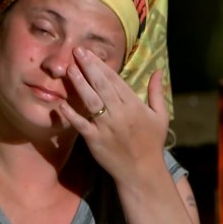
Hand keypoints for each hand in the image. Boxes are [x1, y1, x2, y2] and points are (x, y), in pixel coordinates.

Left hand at [59, 48, 169, 185]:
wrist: (142, 172)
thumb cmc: (152, 143)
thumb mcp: (160, 116)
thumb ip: (157, 92)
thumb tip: (158, 70)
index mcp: (134, 106)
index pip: (116, 80)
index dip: (102, 65)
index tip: (90, 52)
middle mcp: (120, 113)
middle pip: (101, 85)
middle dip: (89, 67)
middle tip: (76, 51)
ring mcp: (106, 127)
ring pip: (91, 101)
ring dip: (79, 84)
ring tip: (69, 69)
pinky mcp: (95, 140)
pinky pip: (81, 124)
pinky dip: (71, 114)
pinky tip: (61, 103)